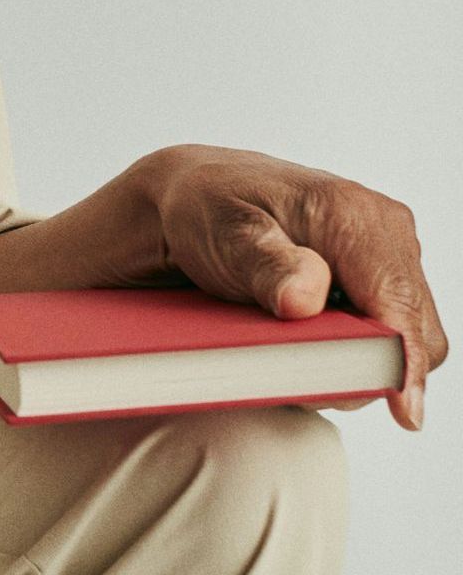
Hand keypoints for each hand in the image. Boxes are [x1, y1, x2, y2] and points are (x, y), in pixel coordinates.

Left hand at [132, 144, 445, 430]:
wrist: (192, 194)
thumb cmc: (205, 207)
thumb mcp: (222, 232)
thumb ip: (265, 266)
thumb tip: (305, 299)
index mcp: (351, 213)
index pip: (399, 301)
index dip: (402, 358)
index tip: (401, 408)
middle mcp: (381, 229)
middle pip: (412, 331)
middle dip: (368, 366)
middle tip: (298, 372)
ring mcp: (383, 254)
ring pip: (401, 340)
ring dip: (355, 362)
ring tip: (290, 350)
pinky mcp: (376, 277)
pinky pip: (385, 335)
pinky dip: (351, 351)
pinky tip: (304, 342)